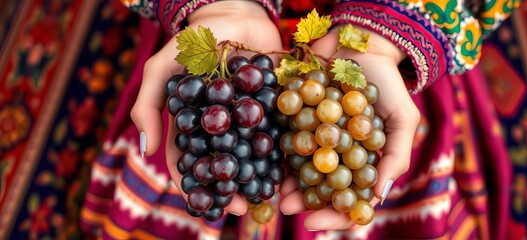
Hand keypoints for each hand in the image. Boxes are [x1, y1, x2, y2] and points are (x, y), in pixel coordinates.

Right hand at [131, 1, 281, 214]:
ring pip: (253, 155)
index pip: (191, 161)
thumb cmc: (194, 40)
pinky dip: (283, 153)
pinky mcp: (273, 107)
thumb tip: (146, 149)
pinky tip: (291, 171)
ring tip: (271, 197)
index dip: (199, 185)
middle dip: (234, 188)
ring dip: (260, 178)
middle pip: (225, 164)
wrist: (236, 13)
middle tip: (246, 207)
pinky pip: (278, 133)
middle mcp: (221, 125)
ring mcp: (248, 118)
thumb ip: (149, 106)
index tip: (211, 204)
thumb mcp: (162, 68)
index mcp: (194, 123)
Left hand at [279, 25, 419, 229]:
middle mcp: (339, 155)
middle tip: (285, 207)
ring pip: (300, 170)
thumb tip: (378, 196)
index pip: (351, 199)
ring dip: (286, 183)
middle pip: (320, 188)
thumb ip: (396, 156)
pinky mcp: (299, 119)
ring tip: (274, 192)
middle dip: (303, 201)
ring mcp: (317, 138)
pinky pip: (287, 141)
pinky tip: (268, 162)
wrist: (360, 42)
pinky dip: (278, 154)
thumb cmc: (387, 83)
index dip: (334, 215)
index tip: (313, 222)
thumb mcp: (403, 118)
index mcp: (364, 162)